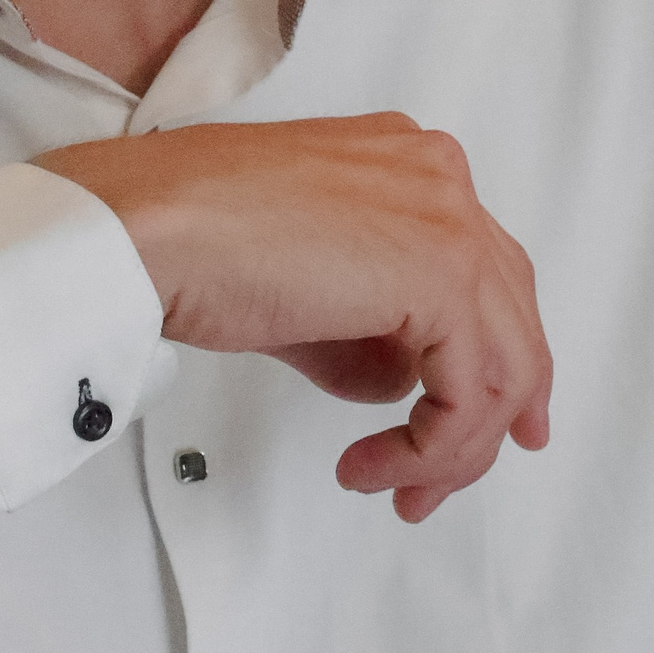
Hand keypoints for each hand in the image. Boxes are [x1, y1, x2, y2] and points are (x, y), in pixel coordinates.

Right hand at [36, 117, 551, 521]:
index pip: (486, 274)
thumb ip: (368, 330)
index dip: (491, 360)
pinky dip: (430, 446)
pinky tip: (371, 464)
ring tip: (390, 486)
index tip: (474, 426)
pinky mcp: (440, 271)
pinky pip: (472, 389)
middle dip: (483, 420)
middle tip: (436, 483)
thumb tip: (400, 382)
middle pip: (511, 319)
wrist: (142, 230)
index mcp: (409, 166)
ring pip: (506, 362)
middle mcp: (439, 180)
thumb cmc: (185, 243)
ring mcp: (447, 218)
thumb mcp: (300, 292)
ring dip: (450, 447)